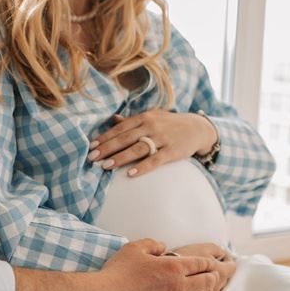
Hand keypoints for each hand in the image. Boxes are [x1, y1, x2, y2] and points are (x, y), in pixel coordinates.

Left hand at [87, 110, 217, 176]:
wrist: (197, 127)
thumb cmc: (170, 124)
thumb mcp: (152, 117)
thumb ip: (132, 120)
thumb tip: (112, 120)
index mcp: (144, 117)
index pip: (120, 128)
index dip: (105, 137)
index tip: (91, 146)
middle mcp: (151, 126)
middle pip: (125, 138)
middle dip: (107, 148)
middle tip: (92, 158)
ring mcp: (162, 138)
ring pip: (137, 148)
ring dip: (120, 157)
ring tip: (106, 166)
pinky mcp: (172, 151)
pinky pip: (155, 160)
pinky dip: (143, 167)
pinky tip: (131, 173)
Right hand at [94, 239, 224, 290]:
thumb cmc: (118, 273)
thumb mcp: (134, 248)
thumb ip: (152, 244)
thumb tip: (163, 248)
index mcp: (174, 267)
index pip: (201, 263)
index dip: (207, 262)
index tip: (209, 262)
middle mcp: (179, 287)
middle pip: (206, 282)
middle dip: (211, 277)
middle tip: (213, 275)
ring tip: (203, 290)